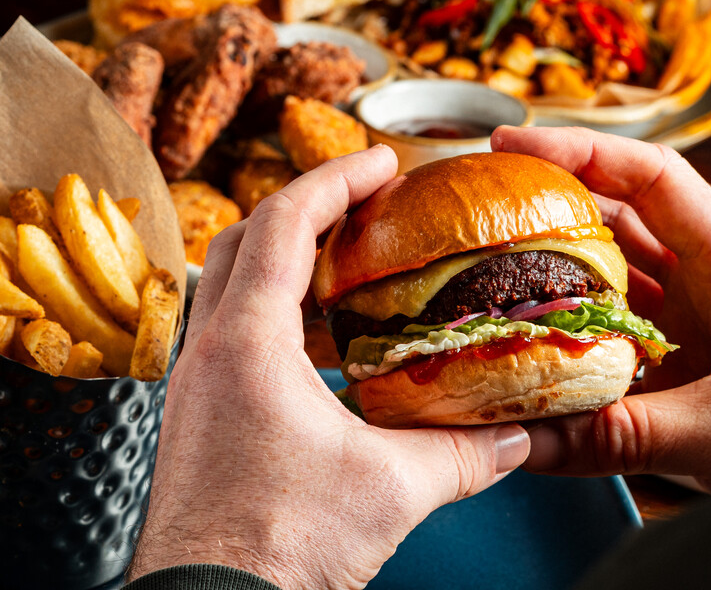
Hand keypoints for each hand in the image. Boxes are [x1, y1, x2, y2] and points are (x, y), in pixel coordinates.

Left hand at [128, 145, 529, 588]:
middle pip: (247, 240)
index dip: (335, 179)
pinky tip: (328, 356)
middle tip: (365, 203)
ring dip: (290, 265)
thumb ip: (460, 452)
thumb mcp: (388, 491)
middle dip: (306, 208)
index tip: (380, 160)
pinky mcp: (199, 424)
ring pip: (233, 289)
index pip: (284, 223)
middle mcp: (208, 355)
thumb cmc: (274, 551)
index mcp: (245, 345)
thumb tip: (515, 434)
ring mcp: (195, 389)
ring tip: (354, 271)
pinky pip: (233, 340)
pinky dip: (280, 321)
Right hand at [491, 126, 710, 490]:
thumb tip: (524, 439)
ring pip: (608, 282)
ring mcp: (695, 328)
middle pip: (617, 222)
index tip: (512, 141)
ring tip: (481, 272)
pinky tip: (523, 348)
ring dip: (552, 276)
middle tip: (479, 209)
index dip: (581, 150)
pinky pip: (612, 343)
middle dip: (549, 209)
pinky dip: (570, 341)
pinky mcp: (684, 374)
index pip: (653, 178)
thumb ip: (620, 436)